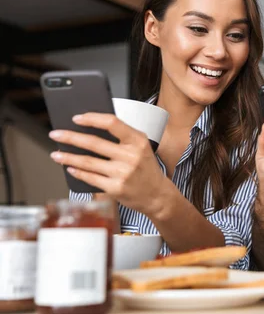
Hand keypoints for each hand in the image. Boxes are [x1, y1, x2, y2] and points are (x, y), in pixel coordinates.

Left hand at [49, 113, 168, 215]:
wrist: (157, 195)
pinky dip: (77, 172)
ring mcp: (122, 173)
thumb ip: (123, 137)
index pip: (112, 123)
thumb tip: (91, 129)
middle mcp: (131, 156)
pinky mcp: (115, 188)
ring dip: (68, 157)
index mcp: (138, 141)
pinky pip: (90, 178)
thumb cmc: (146, 169)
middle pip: (94, 142)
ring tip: (56, 154)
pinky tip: (70, 168)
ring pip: (87, 162)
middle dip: (70, 137)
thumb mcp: (141, 147)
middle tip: (55, 134)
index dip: (92, 119)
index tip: (77, 118)